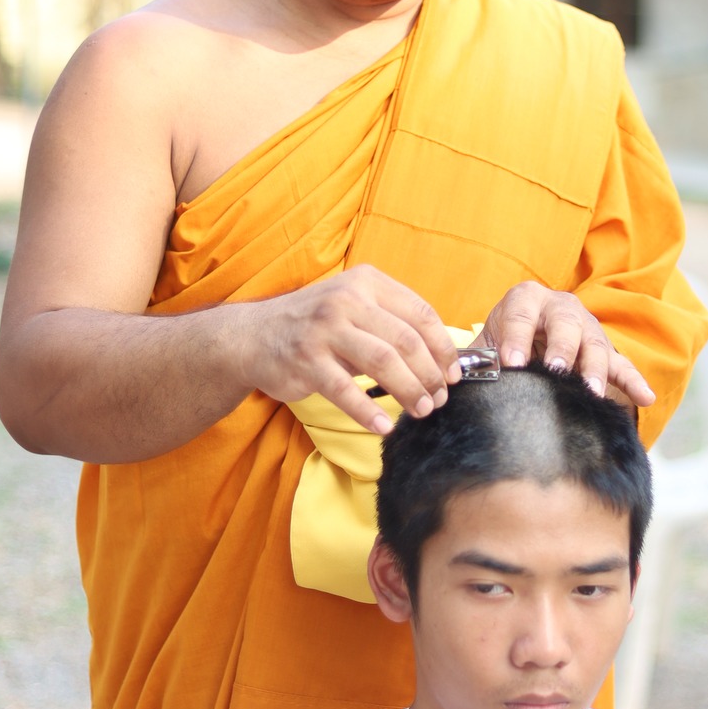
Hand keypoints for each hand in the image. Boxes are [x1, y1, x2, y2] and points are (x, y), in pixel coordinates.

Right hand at [233, 266, 462, 434]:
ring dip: (408, 392)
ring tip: (420, 411)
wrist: (254, 336)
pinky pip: (346, 390)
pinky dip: (369, 412)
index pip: (420, 314)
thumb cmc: (316, 325)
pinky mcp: (306, 360)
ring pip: (383, 363)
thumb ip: (391, 322)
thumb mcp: (354, 306)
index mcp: (367, 282)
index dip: (443, 348)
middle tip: (438, 399)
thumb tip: (441, 359)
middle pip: (406, 341)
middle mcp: (347, 300)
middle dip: (429, 375)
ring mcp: (325, 329)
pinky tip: (384, 426)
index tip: (454, 375)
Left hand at [480, 282, 655, 410]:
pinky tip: (645, 397)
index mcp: (526, 299)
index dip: (515, 339)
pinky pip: (622, 365)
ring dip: (594, 368)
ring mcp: (587, 328)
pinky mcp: (605, 350)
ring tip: (591, 392)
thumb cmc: (503, 342)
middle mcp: (561, 307)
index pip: (520, 316)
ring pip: (596, 344)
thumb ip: (472, 360)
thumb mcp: (487, 345)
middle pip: (565, 324)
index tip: (510, 365)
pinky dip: (633, 381)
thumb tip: (452, 380)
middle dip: (561, 348)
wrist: (527, 336)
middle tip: (555, 371)